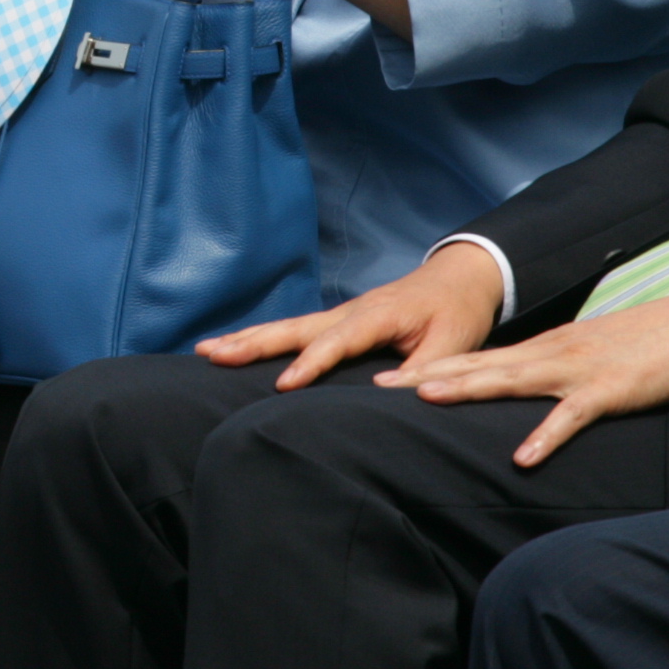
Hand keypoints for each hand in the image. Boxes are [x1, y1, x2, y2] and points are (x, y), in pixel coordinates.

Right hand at [198, 241, 501, 380]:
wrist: (461, 278)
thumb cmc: (458, 314)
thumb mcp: (453, 345)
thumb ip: (422, 368)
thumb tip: (383, 390)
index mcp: (378, 316)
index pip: (338, 341)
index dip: (310, 363)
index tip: (283, 385)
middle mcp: (351, 310)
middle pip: (295, 327)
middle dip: (253, 342)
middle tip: (212, 353)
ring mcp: (341, 313)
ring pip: (288, 326)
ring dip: (248, 339)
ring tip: (207, 350)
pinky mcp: (339, 320)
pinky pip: (295, 330)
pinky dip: (263, 338)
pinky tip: (238, 348)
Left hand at [388, 291, 668, 467]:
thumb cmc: (636, 348)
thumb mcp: (579, 358)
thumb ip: (544, 375)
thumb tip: (510, 390)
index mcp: (540, 350)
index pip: (472, 359)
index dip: (427, 368)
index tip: (382, 378)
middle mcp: (548, 355)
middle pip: (477, 366)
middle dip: (427, 376)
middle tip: (378, 386)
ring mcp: (575, 371)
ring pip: (512, 380)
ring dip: (468, 389)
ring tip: (425, 399)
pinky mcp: (607, 391)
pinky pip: (571, 417)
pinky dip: (546, 436)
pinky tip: (522, 457)